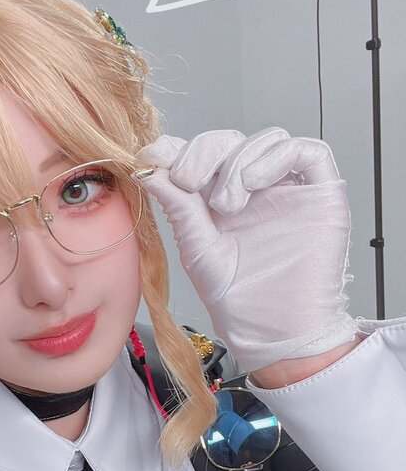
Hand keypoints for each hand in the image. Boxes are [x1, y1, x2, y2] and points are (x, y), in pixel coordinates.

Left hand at [136, 128, 357, 372]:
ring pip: (265, 140)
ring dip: (237, 160)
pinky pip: (307, 151)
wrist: (273, 329)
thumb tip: (148, 166)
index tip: (154, 155)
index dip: (178, 148)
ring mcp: (288, 189)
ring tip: (228, 203)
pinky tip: (254, 183)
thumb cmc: (238, 298)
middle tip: (189, 181)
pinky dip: (276, 157)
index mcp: (219, 199)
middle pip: (230, 141)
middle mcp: (254, 189)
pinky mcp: (321, 193)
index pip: (202, 155)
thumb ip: (178, 205)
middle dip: (203, 153)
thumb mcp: (197, 247)